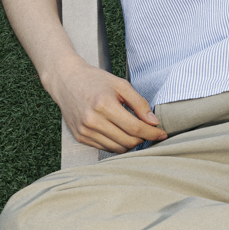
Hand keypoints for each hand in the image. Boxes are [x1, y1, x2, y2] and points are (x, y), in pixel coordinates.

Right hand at [51, 57, 167, 153]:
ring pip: (117, 148)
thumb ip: (139, 103)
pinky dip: (117, 144)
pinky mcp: (80, 137)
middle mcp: (92, 121)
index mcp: (104, 105)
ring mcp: (85, 131)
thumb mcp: (121, 84)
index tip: (162, 133)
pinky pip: (105, 148)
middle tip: (150, 132)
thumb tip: (153, 122)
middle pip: (127, 141)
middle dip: (143, 139)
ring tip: (136, 133)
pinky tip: (121, 134)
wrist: (66, 81)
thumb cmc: (95, 80)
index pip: (135, 128)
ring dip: (131, 144)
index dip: (152, 133)